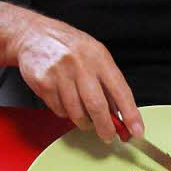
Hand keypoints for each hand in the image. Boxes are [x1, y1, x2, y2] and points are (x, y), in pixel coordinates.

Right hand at [11, 16, 142, 141]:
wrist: (34, 34)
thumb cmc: (69, 48)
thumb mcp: (95, 57)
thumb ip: (109, 86)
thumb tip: (121, 117)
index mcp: (99, 57)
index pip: (120, 91)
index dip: (130, 114)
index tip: (137, 131)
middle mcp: (80, 64)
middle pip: (97, 106)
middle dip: (105, 127)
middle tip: (108, 136)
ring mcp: (60, 73)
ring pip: (76, 113)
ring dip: (84, 121)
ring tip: (84, 116)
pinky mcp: (43, 82)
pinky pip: (59, 110)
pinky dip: (65, 112)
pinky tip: (64, 100)